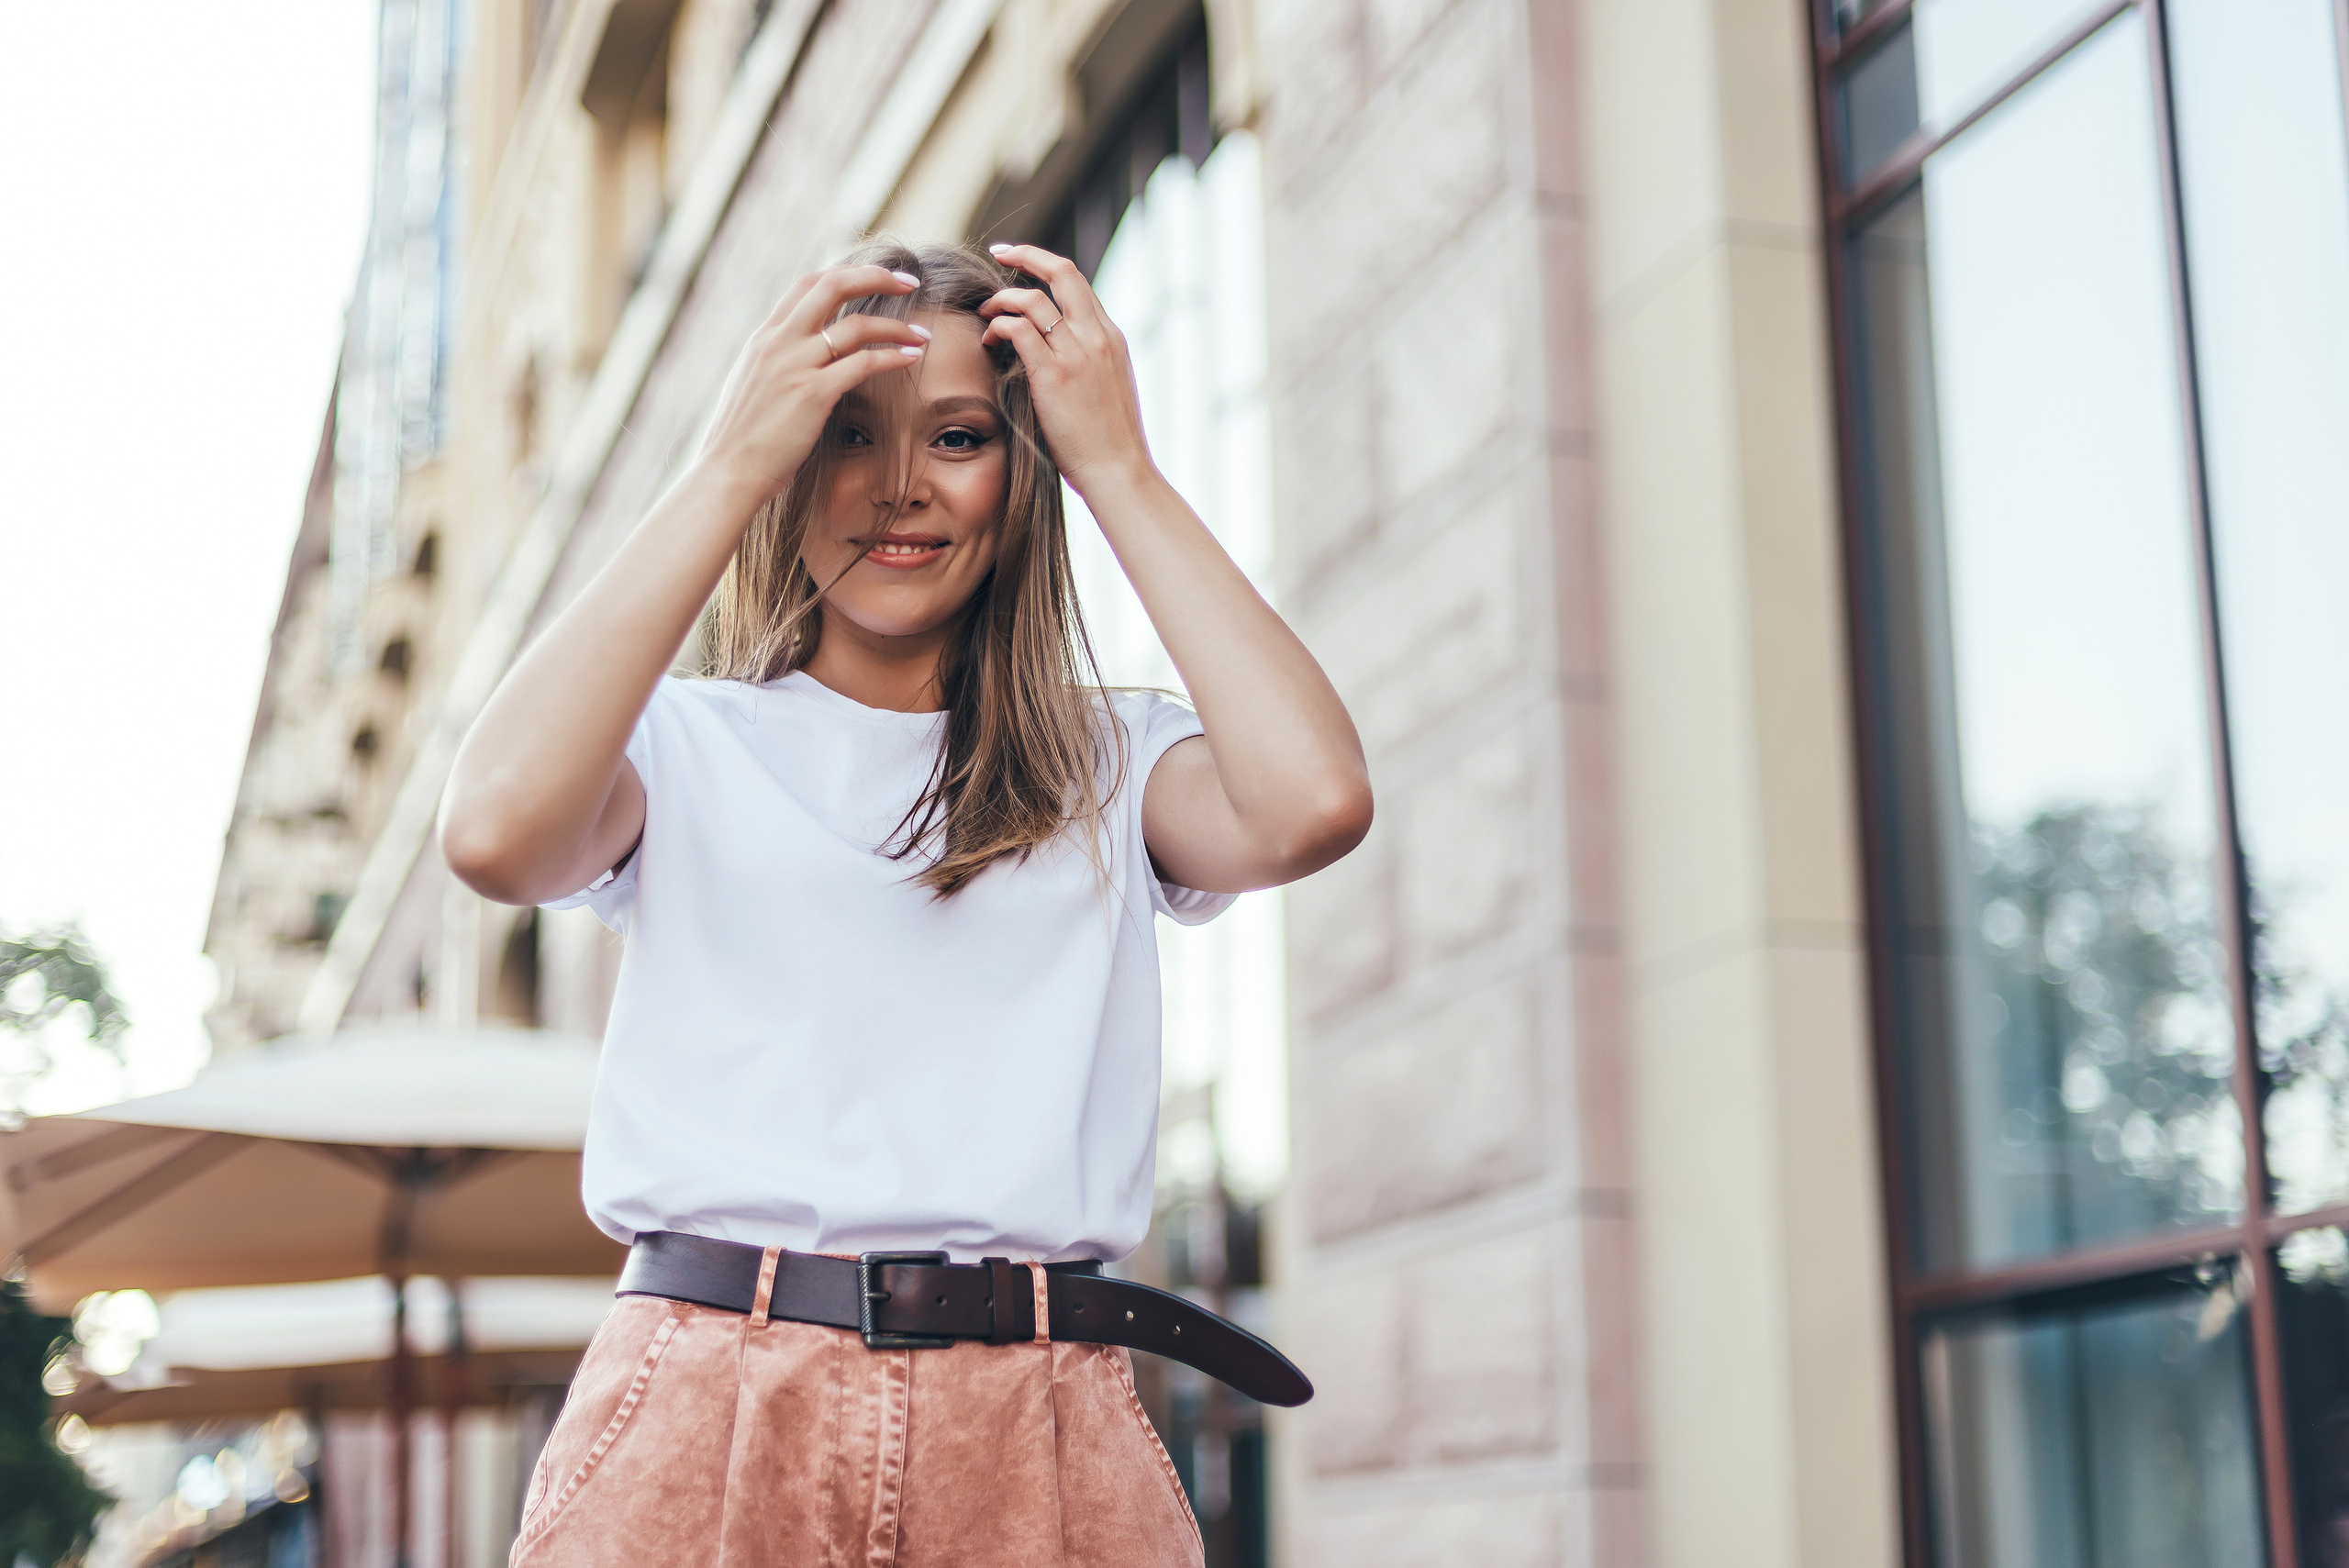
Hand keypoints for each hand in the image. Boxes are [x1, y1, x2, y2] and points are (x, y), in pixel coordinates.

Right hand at [696, 265, 930, 498]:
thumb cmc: (742, 438)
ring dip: (897, 327)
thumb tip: (803, 357)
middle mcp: (779, 342)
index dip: (846, 273)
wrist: (728, 471)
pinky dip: (893, 357)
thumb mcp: (754, 384)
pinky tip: (911, 358)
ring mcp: (795, 366)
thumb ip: (779, 362)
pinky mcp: (813, 394)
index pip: (808, 283)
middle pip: (833, 285)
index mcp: (764, 336)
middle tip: (910, 282)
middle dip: (877, 276)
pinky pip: (863, 364)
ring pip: (856, 325)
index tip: (877, 277)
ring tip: (923, 335)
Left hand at [980, 244, 1154, 494]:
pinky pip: (1018, 329)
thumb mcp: (1108, 387)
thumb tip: (1057, 351)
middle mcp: (1097, 336)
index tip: (1021, 259)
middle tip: (999, 252)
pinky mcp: (1054, 374)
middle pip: (1062, 272)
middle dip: (1026, 254)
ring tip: (984, 313)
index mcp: (1111, 337)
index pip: (1077, 283)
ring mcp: (1077, 353)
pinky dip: (998, 326)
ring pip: (1032, 299)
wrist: (1119, 470)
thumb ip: (1088, 360)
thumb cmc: (1109, 441)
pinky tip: (989, 340)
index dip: (1046, 265)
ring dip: (1001, 299)